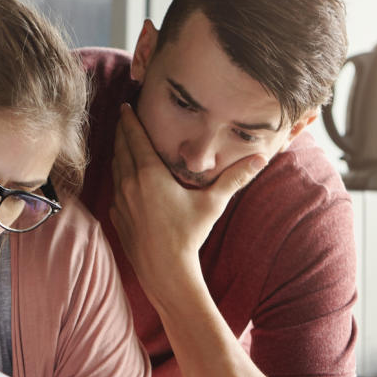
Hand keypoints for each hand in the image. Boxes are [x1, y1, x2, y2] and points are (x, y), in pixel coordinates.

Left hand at [110, 104, 264, 292]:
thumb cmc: (189, 236)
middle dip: (122, 131)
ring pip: (115, 168)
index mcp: (149, 174)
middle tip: (123, 117)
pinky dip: (118, 176)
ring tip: (123, 142)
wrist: (165, 270)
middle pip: (121, 148)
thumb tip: (261, 159)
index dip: (129, 120)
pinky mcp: (117, 216)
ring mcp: (120, 200)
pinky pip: (115, 188)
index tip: (125, 105)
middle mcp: (130, 183)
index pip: (135, 138)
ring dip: (118, 152)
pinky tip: (124, 176)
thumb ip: (235, 179)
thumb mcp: (213, 204)